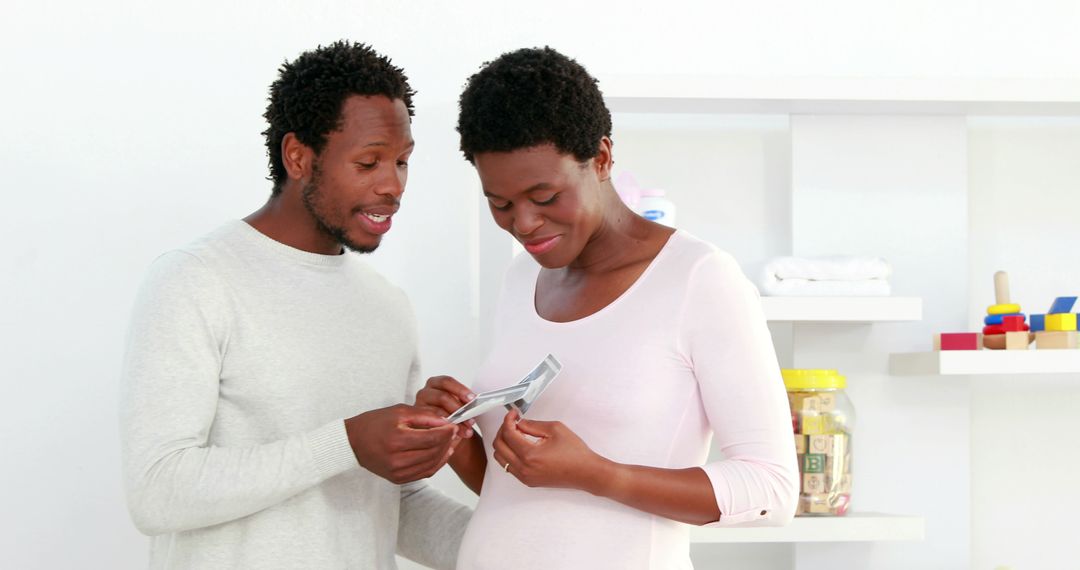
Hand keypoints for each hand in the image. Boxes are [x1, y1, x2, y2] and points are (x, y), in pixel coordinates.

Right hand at [344, 404, 459, 483]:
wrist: (353, 442)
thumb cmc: (375, 423)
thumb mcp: (399, 412)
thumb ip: (424, 416)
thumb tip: (446, 421)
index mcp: (396, 439)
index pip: (431, 438)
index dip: (447, 432)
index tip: (453, 425)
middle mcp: (397, 459)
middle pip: (433, 452)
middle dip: (448, 441)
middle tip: (455, 432)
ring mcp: (397, 472)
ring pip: (431, 464)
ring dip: (444, 453)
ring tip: (451, 442)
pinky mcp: (398, 479)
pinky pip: (424, 473)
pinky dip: (436, 463)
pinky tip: (442, 453)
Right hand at [415, 375, 476, 438]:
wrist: (441, 429)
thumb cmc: (450, 413)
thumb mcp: (456, 405)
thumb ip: (463, 404)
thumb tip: (474, 409)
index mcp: (435, 384)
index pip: (446, 381)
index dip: (460, 390)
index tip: (472, 399)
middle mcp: (425, 393)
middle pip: (442, 397)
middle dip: (459, 409)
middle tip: (471, 420)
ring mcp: (419, 407)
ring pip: (437, 413)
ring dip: (455, 423)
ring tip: (465, 431)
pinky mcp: (417, 422)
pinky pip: (432, 426)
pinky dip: (446, 431)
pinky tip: (454, 436)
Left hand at [491, 409, 608, 492]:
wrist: (586, 472)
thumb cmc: (575, 453)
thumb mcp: (555, 429)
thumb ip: (533, 424)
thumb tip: (519, 423)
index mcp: (529, 455)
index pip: (508, 434)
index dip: (508, 420)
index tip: (513, 414)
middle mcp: (523, 468)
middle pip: (499, 446)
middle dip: (503, 430)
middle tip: (513, 422)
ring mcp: (524, 477)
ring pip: (500, 458)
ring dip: (504, 443)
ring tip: (516, 434)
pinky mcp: (528, 481)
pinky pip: (509, 466)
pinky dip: (509, 454)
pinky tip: (520, 446)